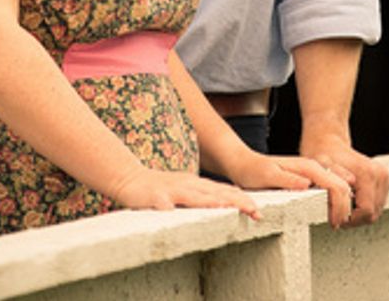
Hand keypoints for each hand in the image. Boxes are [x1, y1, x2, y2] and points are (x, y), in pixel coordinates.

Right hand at [108, 167, 262, 219]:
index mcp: (196, 185)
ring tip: (224, 207)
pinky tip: (171, 211)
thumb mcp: (186, 191)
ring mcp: (170, 189)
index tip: (258, 211)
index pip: (224, 191)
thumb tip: (227, 201)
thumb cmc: (160, 188)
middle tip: (255, 211)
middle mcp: (187, 185)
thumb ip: (204, 196)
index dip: (242, 200)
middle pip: (215, 193)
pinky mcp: (153, 196)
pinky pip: (160, 202)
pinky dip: (166, 206)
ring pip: (192, 196)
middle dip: (235, 201)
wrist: (129, 177)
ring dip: (208, 201)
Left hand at [225, 151, 354, 228]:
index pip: (336, 186)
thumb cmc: (253, 171)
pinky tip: (329, 212)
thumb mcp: (267, 176)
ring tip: (335, 221)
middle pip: (343, 186)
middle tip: (336, 226)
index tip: (334, 223)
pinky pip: (329, 189)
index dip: (340, 206)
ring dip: (342, 204)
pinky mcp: (308, 179)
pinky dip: (335, 201)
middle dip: (345, 207)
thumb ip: (287, 180)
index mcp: (308, 167)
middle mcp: (313, 168)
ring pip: (339, 186)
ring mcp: (312, 173)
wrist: (244, 164)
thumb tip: (307, 184)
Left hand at [299, 129, 388, 226]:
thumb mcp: (320, 173)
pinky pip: (375, 206)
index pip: (366, 212)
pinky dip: (362, 208)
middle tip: (335, 212)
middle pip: (372, 215)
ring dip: (358, 214)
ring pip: (375, 212)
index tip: (334, 219)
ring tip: (341, 204)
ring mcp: (384, 178)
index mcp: (368, 173)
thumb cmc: (322, 157)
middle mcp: (380, 175)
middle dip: (353, 219)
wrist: (328, 143)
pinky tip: (350, 199)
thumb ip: (332, 192)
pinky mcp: (385, 182)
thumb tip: (341, 212)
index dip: (349, 220)